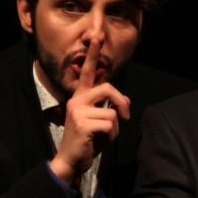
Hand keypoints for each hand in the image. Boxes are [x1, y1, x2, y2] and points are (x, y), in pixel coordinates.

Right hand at [48, 40, 130, 184]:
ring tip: (103, 135)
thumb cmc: (88, 140)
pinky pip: (110, 124)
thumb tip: (122, 103)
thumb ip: (107, 107)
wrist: (71, 160)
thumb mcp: (98, 120)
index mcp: (80, 97)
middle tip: (125, 116)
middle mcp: (77, 100)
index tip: (96, 37)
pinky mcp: (82, 123)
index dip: (92, 55)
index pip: (88, 73)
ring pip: (112, 112)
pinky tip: (99, 140)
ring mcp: (77, 111)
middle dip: (122, 102)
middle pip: (108, 88)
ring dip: (115, 128)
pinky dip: (111, 135)